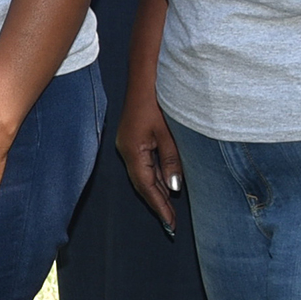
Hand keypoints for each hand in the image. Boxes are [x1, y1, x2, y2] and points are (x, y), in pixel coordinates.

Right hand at [113, 80, 185, 234]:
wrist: (146, 75)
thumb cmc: (156, 99)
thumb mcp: (167, 132)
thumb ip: (171, 160)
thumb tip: (173, 188)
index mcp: (132, 151)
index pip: (146, 187)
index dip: (159, 206)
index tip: (170, 224)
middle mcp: (127, 150)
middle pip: (143, 184)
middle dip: (157, 204)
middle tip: (172, 223)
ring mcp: (129, 144)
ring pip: (144, 175)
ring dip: (157, 192)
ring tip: (170, 210)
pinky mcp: (135, 138)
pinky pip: (145, 164)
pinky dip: (156, 177)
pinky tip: (167, 184)